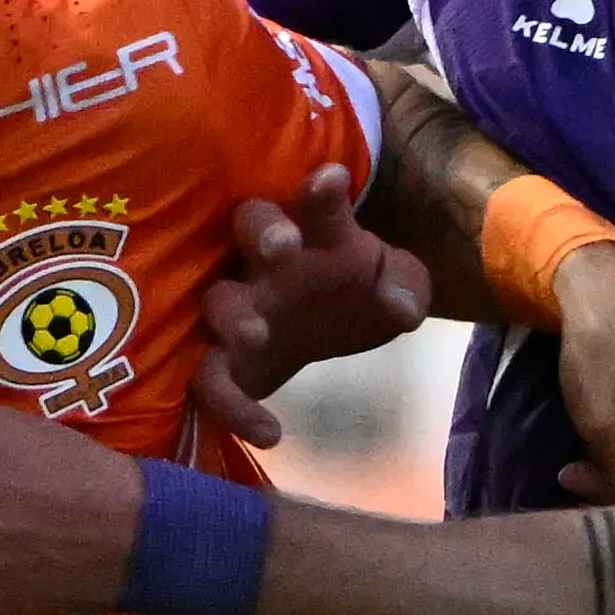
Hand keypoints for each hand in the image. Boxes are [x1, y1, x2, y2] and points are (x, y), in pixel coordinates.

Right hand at [188, 176, 434, 448]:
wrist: (313, 331)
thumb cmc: (348, 294)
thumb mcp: (391, 287)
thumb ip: (405, 286)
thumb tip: (401, 307)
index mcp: (309, 231)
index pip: (315, 205)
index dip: (322, 194)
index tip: (334, 179)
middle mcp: (263, 262)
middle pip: (248, 228)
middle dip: (265, 231)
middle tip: (284, 245)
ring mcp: (232, 309)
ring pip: (216, 302)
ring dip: (233, 316)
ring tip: (256, 334)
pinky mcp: (215, 359)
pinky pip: (209, 380)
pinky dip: (233, 408)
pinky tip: (271, 434)